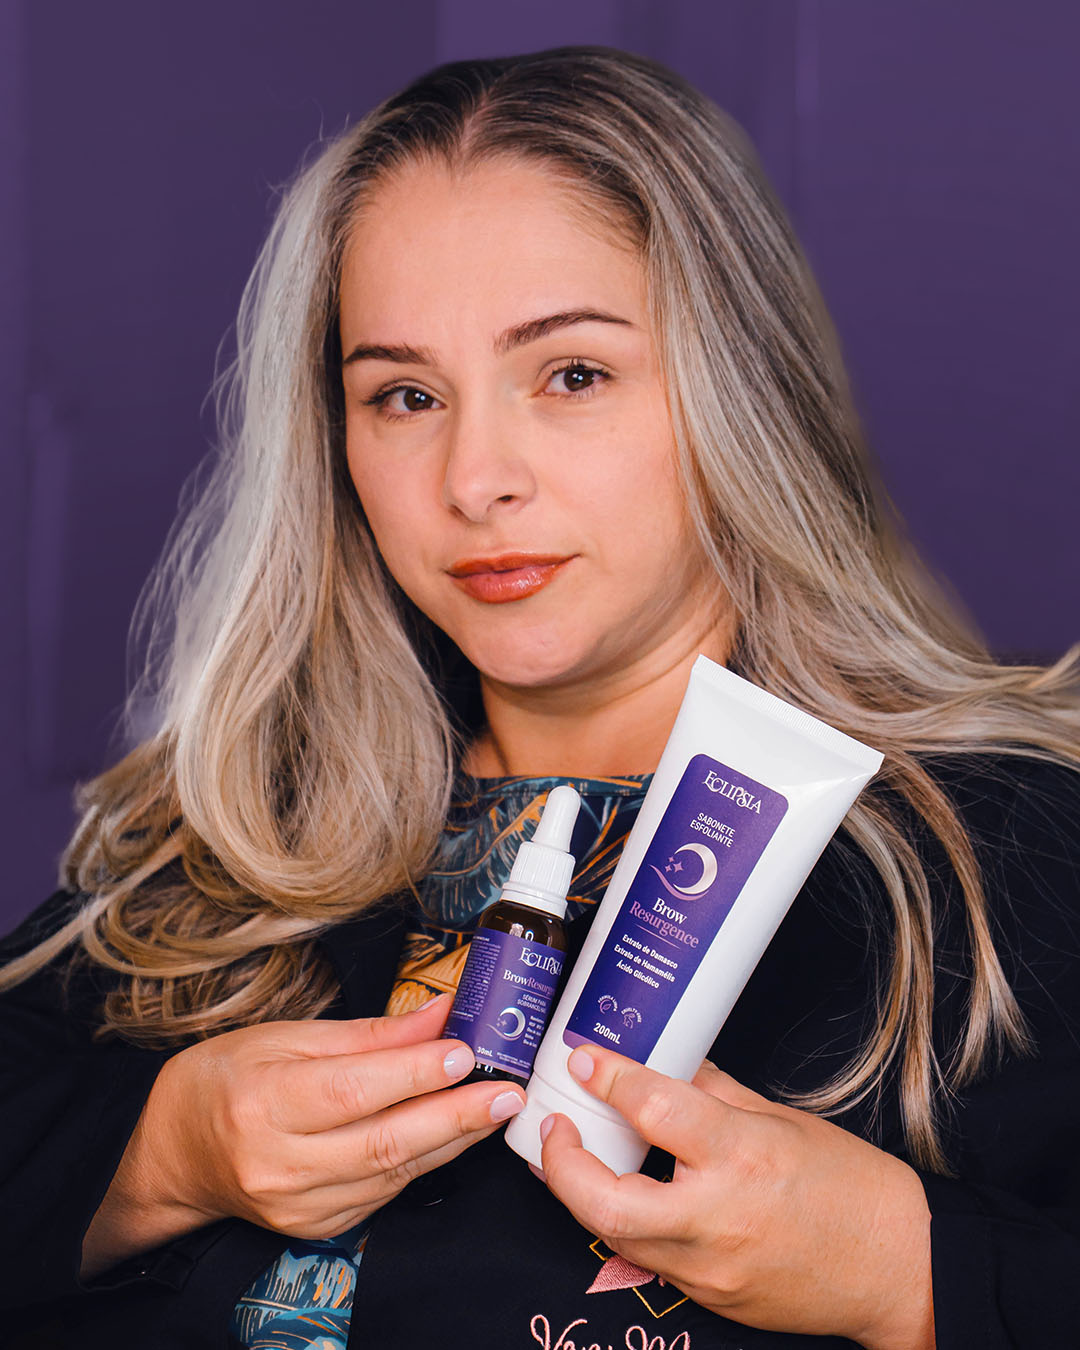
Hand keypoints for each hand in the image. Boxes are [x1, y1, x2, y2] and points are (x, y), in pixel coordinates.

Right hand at [81, 996, 522, 1274]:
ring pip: (392, 1173)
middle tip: (506, 1092)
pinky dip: (424, 1162)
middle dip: (455, 1116)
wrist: (175, 1152)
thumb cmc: (227, 1079)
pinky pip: (384, 1193)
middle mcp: (278, 1162)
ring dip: (452, 1140)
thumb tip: (440, 1015)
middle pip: (383, 1142)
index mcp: (263, 1102)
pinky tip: (453, 1135)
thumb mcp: (286, 1036)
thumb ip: (369, 1033)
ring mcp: (297, 1204)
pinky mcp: (314, 1226)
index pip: (352, 1090)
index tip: (464, 1051)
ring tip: (496, 1108)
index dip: (414, 1073)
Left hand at [537, 1047, 933, 1349]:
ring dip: (583, 1195)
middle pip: (607, 1203)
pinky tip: (626, 1195)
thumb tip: (662, 1061)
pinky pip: (649, 1260)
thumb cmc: (849, 1187)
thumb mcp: (780, 1117)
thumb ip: (711, 1091)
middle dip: (562, 1164)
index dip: (610, 1079)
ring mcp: (711, 1269)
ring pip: (616, 1238)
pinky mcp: (710, 1298)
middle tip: (555, 1126)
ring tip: (575, 1156)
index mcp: (744, 1156)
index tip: (586, 1058)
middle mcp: (720, 1217)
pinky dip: (626, 1224)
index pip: (655, 1111)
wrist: (899, 1267)